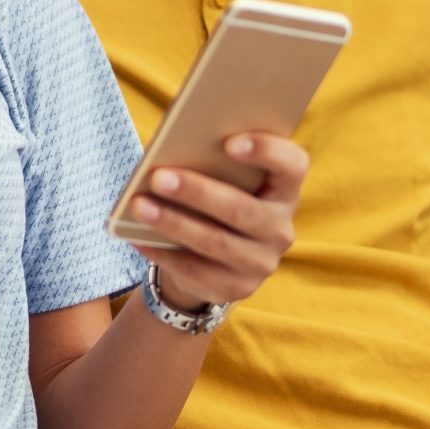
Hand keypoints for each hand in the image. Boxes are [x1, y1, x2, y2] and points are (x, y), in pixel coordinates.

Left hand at [129, 134, 306, 311]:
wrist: (215, 259)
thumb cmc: (215, 199)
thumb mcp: (222, 179)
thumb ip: (210, 161)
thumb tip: (170, 148)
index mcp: (283, 189)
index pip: (292, 166)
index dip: (267, 151)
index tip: (229, 141)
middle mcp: (280, 228)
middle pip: (241, 209)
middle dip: (197, 192)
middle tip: (158, 177)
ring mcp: (262, 262)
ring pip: (215, 242)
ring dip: (173, 223)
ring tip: (139, 206)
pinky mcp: (237, 287)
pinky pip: (197, 271)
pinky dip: (164, 252)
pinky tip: (137, 238)